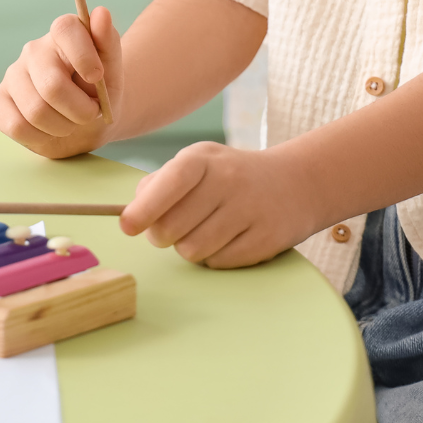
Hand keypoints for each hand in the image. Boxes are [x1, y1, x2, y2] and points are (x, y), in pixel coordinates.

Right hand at [0, 7, 122, 158]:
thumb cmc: (100, 94)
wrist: (88, 123)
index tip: (97, 78)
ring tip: (70, 123)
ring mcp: (12, 75)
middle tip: (89, 114)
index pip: (65, 28)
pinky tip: (49, 131)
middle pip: (51, 84)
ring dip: (62, 127)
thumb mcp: (113, 72)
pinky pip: (15, 125)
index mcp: (63, 35)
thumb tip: (101, 13)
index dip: (83, 55)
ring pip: (34, 110)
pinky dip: (39, 137)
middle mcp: (34, 50)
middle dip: (79, 110)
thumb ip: (108, 43)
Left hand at [119, 141, 319, 268]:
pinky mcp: (266, 239)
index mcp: (204, 159)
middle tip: (171, 228)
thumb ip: (160, 182)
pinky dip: (214, 257)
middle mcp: (229, 181)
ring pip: (193, 250)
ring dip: (189, 247)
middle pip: (172, 228)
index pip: (170, 183)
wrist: (294, 183)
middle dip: (162, 235)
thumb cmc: (229, 175)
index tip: (127, 226)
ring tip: (204, 230)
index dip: (145, 208)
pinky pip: (218, 263)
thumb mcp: (197, 162)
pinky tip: (227, 238)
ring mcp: (250, 210)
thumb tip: (132, 212)